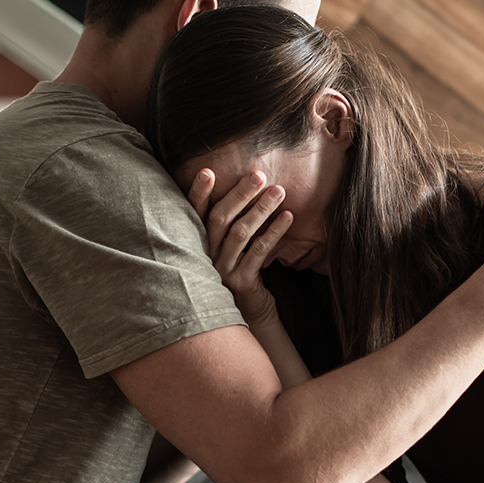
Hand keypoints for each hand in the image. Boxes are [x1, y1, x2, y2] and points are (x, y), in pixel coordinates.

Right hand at [188, 167, 291, 327]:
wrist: (250, 311)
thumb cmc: (240, 270)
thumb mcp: (229, 247)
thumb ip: (229, 223)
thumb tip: (245, 185)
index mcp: (200, 243)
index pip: (195, 214)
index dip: (199, 193)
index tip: (208, 171)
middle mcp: (207, 255)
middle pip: (219, 219)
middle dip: (239, 194)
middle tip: (258, 175)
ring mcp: (223, 269)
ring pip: (241, 233)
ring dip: (262, 209)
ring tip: (279, 191)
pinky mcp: (242, 281)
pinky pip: (258, 252)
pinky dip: (274, 232)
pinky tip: (288, 217)